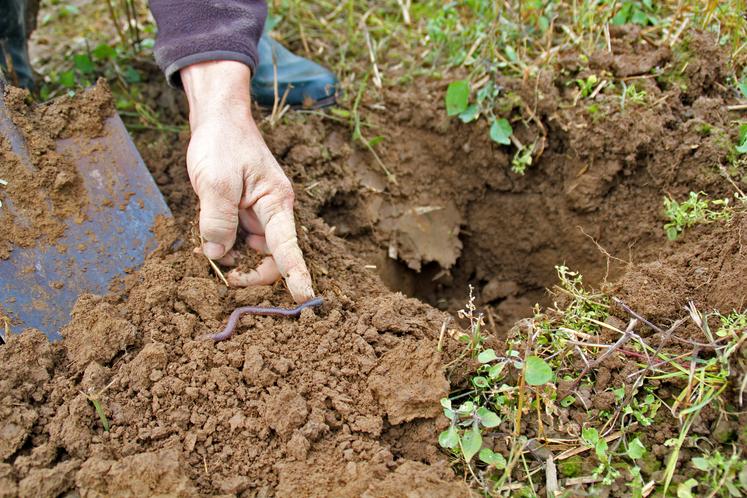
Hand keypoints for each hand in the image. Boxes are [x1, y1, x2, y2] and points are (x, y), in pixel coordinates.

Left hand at [181, 60, 313, 302]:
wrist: (218, 121)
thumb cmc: (222, 144)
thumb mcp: (216, 181)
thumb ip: (217, 220)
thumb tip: (217, 255)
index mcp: (276, 203)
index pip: (289, 247)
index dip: (297, 274)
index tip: (305, 298)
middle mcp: (272, 213)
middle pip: (270, 258)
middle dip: (249, 272)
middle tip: (220, 273)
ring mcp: (258, 216)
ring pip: (251, 253)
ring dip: (231, 260)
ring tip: (204, 252)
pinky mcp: (243, 215)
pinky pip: (237, 242)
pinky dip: (222, 247)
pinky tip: (205, 243)